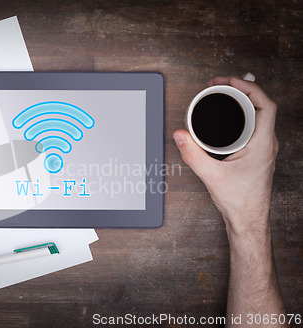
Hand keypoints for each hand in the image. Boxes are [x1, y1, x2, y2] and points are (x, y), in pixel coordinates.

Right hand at [173, 76, 277, 235]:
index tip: (230, 82)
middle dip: (240, 90)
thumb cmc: (239, 200)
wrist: (248, 219)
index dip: (249, 88)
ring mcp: (262, 148)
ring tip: (221, 96)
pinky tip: (225, 118)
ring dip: (240, 103)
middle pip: (260, 105)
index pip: (266, 105)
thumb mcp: (210, 175)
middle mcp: (266, 143)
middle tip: (220, 85)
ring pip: (257, 116)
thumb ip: (192, 154)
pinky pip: (251, 126)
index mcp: (262, 144)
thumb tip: (180, 135)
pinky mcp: (256, 153)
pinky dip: (239, 116)